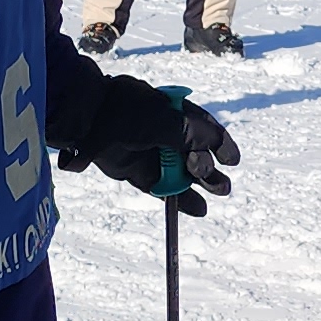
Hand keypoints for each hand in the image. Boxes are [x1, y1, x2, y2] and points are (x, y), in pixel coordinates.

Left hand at [85, 84, 235, 212]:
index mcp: (174, 112)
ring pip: (182, 174)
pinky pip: (163, 188)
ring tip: (218, 192)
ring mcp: (150, 154)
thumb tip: (220, 148)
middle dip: (210, 169)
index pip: (204, 128)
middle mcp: (165, 133)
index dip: (221, 144)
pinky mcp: (136, 172)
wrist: (88, 119)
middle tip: (219, 184)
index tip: (232, 160)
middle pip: (195, 154)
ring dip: (201, 185)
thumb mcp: (171, 121)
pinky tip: (199, 209)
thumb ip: (198, 135)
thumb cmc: (131, 113)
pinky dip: (180, 200)